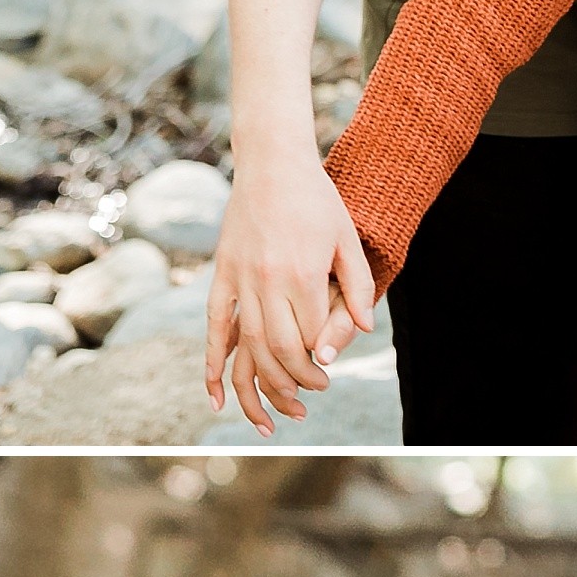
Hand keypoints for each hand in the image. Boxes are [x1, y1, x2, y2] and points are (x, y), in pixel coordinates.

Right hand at [204, 154, 376, 433]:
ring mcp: (240, 279)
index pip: (310, 337)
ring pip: (247, 347)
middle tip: (313, 394)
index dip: (318, 363)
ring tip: (278, 414)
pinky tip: (217, 399)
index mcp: (302, 273)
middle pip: (278, 350)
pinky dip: (212, 367)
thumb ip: (359, 286)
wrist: (272, 162)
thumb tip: (364, 332)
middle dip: (297, 381)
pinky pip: (214, 329)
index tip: (327, 374)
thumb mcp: (347, 239)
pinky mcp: (222, 275)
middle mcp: (268, 281)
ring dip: (262, 386)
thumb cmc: (317, 200)